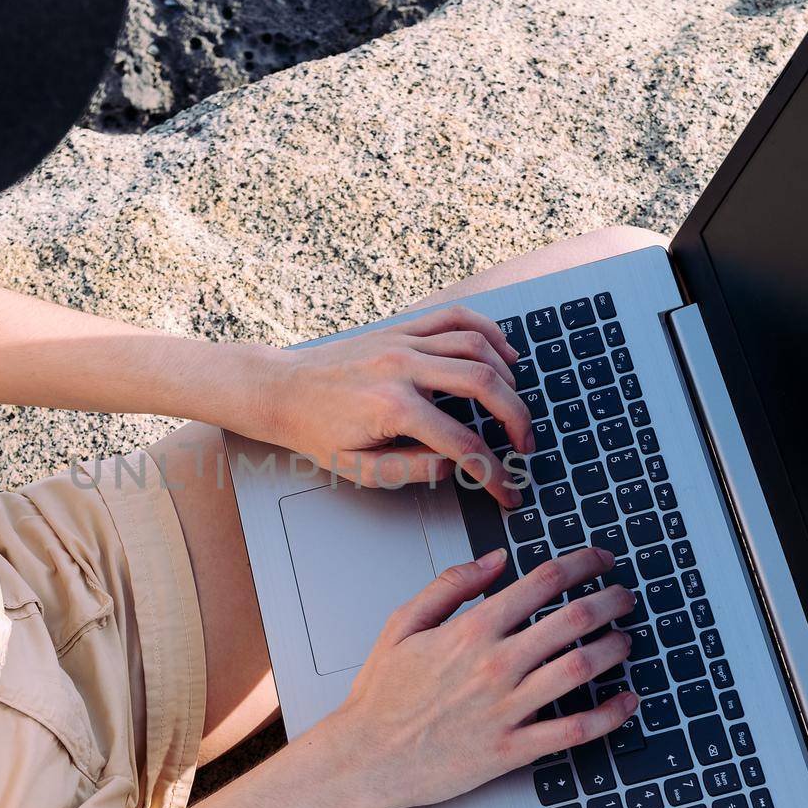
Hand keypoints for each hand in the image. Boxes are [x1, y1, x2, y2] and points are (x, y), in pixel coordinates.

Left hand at [246, 305, 534, 506]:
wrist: (282, 390)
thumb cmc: (314, 431)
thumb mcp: (357, 470)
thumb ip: (410, 470)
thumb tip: (454, 466)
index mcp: (392, 408)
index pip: (462, 443)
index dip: (492, 472)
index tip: (507, 490)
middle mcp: (402, 368)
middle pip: (483, 383)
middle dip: (516, 417)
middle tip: (525, 444)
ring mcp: (402, 342)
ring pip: (475, 344)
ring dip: (507, 374)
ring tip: (516, 404)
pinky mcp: (400, 328)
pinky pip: (454, 317)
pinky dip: (486, 330)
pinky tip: (503, 352)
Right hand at [320, 547, 637, 807]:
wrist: (366, 757)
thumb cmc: (382, 695)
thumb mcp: (403, 624)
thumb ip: (451, 585)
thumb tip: (496, 559)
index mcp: (471, 630)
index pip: (543, 582)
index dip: (583, 564)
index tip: (600, 561)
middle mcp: (496, 665)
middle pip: (574, 620)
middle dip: (611, 600)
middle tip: (625, 596)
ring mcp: (508, 708)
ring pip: (582, 669)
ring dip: (616, 648)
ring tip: (627, 639)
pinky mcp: (514, 749)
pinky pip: (575, 730)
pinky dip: (611, 714)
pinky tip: (627, 701)